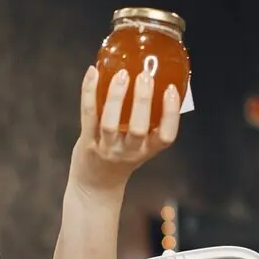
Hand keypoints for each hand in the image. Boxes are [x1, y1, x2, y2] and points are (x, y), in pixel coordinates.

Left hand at [72, 65, 180, 193]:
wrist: (95, 185)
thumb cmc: (121, 158)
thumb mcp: (141, 146)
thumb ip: (150, 121)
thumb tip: (155, 80)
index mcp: (147, 150)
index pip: (166, 136)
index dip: (171, 113)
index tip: (171, 90)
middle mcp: (128, 151)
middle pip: (138, 128)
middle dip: (143, 101)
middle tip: (145, 76)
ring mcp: (106, 147)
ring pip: (110, 123)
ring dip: (115, 96)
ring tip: (121, 75)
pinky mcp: (87, 142)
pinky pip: (88, 115)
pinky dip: (89, 92)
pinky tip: (93, 73)